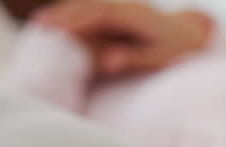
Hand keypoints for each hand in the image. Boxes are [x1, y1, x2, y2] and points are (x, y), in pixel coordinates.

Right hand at [31, 0, 214, 75]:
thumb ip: (135, 59)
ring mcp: (115, 9)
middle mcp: (122, 5)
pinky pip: (88, 15)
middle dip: (63, 14)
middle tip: (39, 25)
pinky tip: (53, 28)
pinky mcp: (110, 16)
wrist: (186, 35)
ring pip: (85, 8)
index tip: (58, 27)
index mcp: (134, 13)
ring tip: (40, 26)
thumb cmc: (175, 49)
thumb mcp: (160, 58)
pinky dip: (71, 20)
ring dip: (63, 15)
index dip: (78, 17)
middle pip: (87, 5)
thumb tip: (109, 61)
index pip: (100, 11)